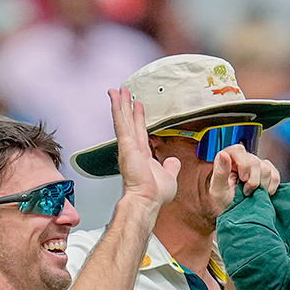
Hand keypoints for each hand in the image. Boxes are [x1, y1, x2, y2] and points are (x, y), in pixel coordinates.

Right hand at [110, 88, 179, 208]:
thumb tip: (174, 161)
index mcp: (142, 156)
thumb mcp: (169, 177)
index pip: (140, 132)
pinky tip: (115, 98)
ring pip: (123, 120)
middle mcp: (133, 150)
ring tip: (117, 90)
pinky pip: (121, 123)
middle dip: (126, 107)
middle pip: (129, 123)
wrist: (148, 199)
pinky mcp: (126, 145)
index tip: (137, 107)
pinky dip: (117, 109)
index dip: (139, 118)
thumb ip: (171, 167)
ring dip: (120, 104)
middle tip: (124, 93)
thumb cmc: (155, 194)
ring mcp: (128, 147)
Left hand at [208, 146, 281, 213]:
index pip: (239, 150)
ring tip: (252, 193)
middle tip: (245, 192)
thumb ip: (219, 172)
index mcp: (228, 157)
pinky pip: (275, 176)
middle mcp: (244, 157)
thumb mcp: (218, 190)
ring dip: (261, 186)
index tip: (242, 180)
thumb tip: (223, 154)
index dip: (243, 165)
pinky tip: (262, 193)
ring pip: (267, 170)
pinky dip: (270, 188)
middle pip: (256, 162)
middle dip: (252, 181)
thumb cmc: (226, 201)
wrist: (239, 214)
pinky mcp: (269, 172)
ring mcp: (257, 164)